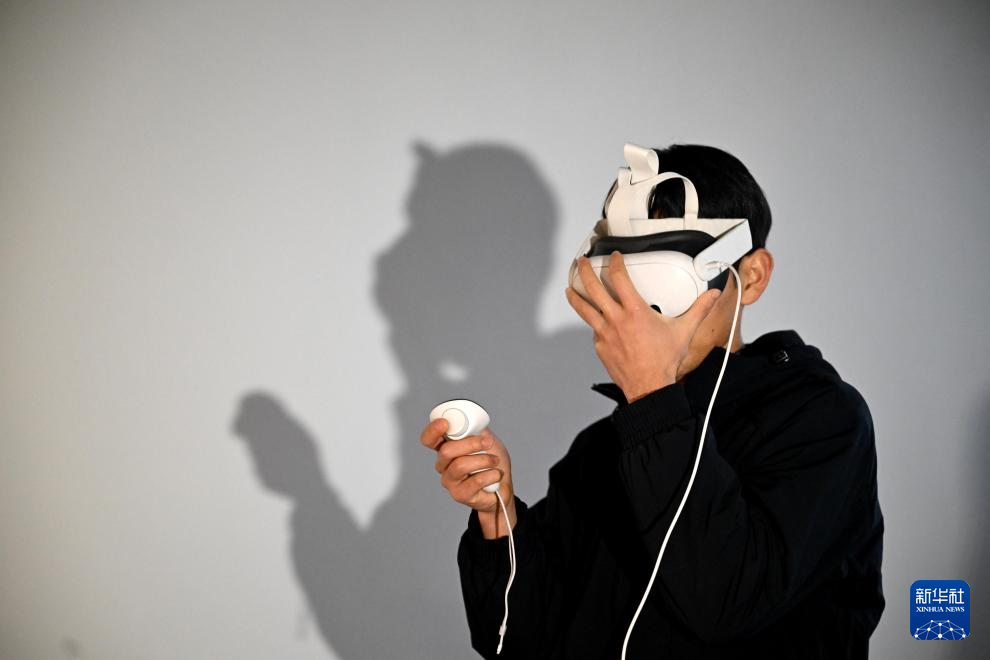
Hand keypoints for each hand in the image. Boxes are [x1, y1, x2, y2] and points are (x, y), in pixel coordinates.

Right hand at [420, 418, 516, 538]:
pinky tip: (496, 474)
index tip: (444, 423)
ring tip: (495, 460)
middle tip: (488, 442)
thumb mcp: (486, 439)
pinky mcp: (459, 494)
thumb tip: (470, 421)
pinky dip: (491, 475)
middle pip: (446, 451)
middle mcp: (443, 464)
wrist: (503, 486)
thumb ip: (475, 429)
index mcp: (445, 448)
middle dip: (471, 444)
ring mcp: (450, 480)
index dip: (433, 431)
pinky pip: (475, 481)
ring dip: (484, 460)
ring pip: (460, 465)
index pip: (429, 439)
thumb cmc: (492, 461)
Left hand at [565, 251, 720, 402]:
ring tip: (570, 288)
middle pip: (593, 288)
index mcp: (635, 311)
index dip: (615, 263)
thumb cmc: (663, 362)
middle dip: (585, 271)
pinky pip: (594, 330)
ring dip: (576, 295)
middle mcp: (616, 319)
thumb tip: (711, 297)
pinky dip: (594, 323)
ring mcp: (605, 333)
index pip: (619, 278)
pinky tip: (596, 322)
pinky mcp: (600, 346)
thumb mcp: (684, 331)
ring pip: (584, 309)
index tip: (613, 258)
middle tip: (581, 263)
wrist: (649, 387)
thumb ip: (698, 310)